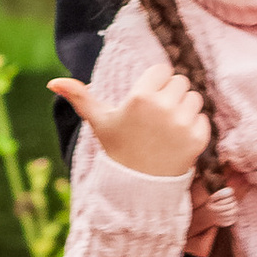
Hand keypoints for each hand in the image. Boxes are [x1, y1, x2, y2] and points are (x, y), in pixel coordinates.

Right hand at [47, 62, 209, 182]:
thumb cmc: (118, 148)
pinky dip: (195, 127)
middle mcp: (163, 107)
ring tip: (167, 127)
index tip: (148, 99)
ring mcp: (182, 123)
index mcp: (140, 97)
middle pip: (181, 81)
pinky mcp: (198, 138)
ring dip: (185, 109)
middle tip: (157, 116)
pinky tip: (177, 140)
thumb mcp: (99, 121)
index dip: (156, 83)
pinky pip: (204, 118)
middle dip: (171, 94)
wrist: (136, 187)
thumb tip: (52, 82)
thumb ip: (79, 97)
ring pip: (194, 98)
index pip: (162, 70)